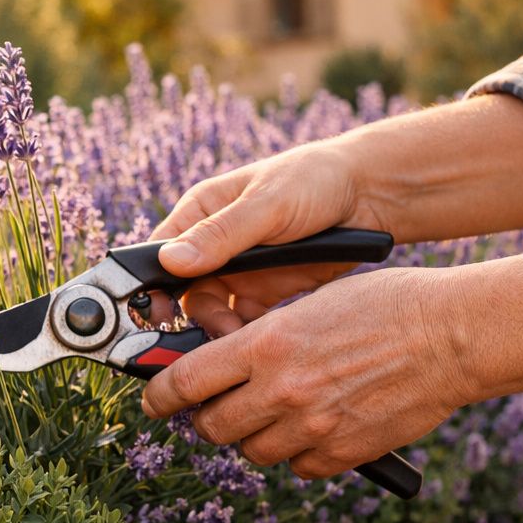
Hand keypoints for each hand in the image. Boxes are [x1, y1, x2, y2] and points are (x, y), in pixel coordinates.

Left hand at [140, 267, 475, 478]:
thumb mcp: (307, 303)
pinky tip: (316, 427)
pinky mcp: (343, 454)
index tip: (155, 400)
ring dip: (254, 436)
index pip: (185, 382)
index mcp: (266, 344)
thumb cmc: (385, 305)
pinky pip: (299, 469)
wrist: (452, 335)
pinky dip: (299, 454)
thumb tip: (221, 356)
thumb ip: (260, 334)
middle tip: (219, 407)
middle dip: (208, 419)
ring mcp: (312, 427)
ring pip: (253, 452)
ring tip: (276, 412)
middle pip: (211, 427)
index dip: (159, 396)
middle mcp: (281, 389)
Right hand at [150, 141, 391, 335]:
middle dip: (190, 317)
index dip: (151, 287)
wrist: (371, 194)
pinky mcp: (261, 293)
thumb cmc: (315, 179)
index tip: (158, 316)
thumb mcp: (268, 204)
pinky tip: (257, 342)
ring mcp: (236, 271)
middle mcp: (211, 245)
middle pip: (180, 292)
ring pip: (207, 313)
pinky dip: (244, 336)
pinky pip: (240, 324)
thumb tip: (170, 261)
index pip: (158, 255)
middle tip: (211, 335)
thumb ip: (221, 234)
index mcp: (200, 213)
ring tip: (238, 339)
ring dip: (217, 330)